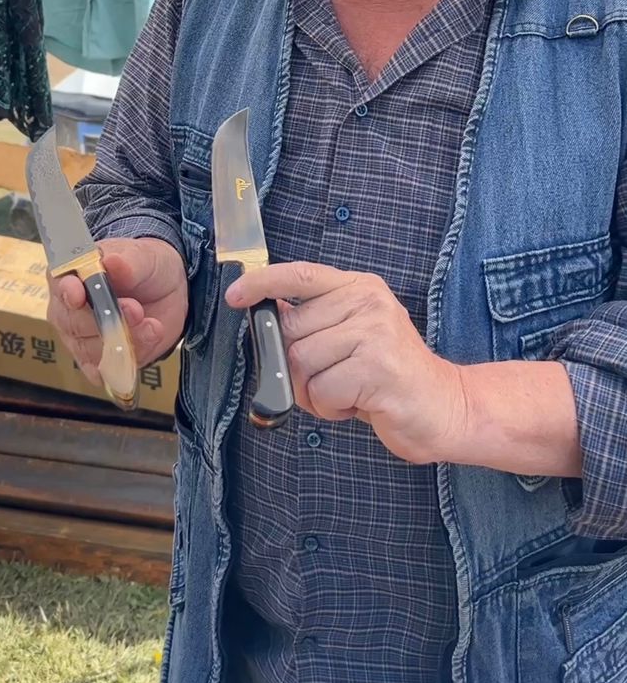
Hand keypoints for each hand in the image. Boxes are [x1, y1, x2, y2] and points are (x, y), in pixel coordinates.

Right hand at [47, 237, 187, 387]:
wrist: (169, 289)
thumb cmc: (145, 266)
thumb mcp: (143, 256)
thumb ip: (127, 262)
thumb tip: (112, 262)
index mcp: (72, 275)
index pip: (60, 285)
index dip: (68, 292)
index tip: (79, 296)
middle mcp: (69, 310)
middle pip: (73, 324)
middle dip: (106, 320)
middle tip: (136, 309)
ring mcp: (83, 338)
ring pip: (92, 350)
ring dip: (124, 340)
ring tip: (152, 326)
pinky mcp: (102, 360)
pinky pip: (105, 371)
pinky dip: (124, 364)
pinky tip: (139, 351)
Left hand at [226, 262, 465, 463]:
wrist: (447, 406)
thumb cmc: (390, 376)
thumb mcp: (354, 335)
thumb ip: (317, 322)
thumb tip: (268, 313)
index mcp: (360, 288)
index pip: (302, 274)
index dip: (263, 282)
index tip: (235, 295)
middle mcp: (368, 302)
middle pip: (292, 330)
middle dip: (297, 365)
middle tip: (330, 379)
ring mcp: (375, 333)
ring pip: (301, 362)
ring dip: (315, 391)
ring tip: (348, 392)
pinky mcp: (377, 369)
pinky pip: (322, 391)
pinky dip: (331, 408)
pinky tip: (358, 404)